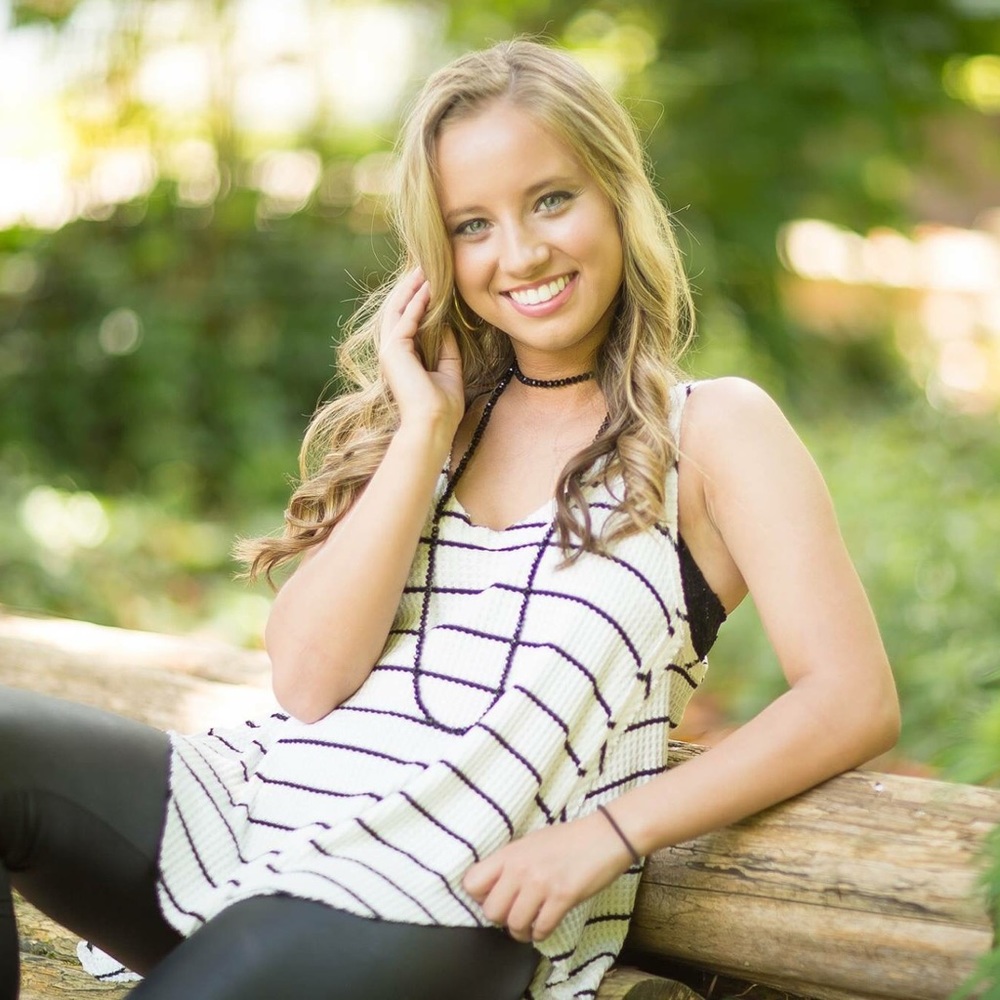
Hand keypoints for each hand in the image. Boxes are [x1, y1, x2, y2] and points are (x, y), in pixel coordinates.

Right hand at [379, 267, 464, 432]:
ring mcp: (389, 351)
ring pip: (397, 311)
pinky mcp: (393, 352)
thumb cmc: (443, 406)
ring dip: (410, 289)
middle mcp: (392, 352)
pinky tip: (428, 288)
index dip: (417, 300)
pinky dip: (416, 303)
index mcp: (403, 358)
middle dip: (410, 288)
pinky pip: (405, 320)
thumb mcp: (450, 368)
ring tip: (423, 269)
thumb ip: (446, 345)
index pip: (407, 321)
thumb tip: (446, 322)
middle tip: (423, 266)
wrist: (434, 424)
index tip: (431, 282)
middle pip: (398, 311)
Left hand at [462, 811, 633, 942]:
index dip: (480, 897)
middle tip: (514, 914)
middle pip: (491, 912)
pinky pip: (541, 929)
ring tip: (530, 925)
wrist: (604, 836)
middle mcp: (520, 868)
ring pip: (514, 925)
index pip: (472, 883)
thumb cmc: (567, 840)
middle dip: (502, 919)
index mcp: (509, 853)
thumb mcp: (530, 843)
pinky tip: (546, 924)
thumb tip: (494, 889)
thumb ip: (510, 864)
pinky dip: (541, 933)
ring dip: (522, 931)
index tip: (494, 898)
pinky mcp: (562, 897)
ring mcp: (541, 883)